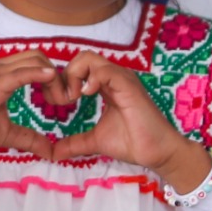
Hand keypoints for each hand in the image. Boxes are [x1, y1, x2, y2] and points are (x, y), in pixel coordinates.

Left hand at [45, 54, 211, 188]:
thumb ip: (75, 143)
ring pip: (89, 58)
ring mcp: (121, 78)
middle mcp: (114, 77)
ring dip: (74, 76)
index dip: (63, 80)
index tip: (57, 102)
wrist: (156, 152)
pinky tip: (86, 96)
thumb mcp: (95, 141)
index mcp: (106, 85)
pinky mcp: (128, 85)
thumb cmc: (132, 143)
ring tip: (73, 98)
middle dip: (65, 75)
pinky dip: (90, 79)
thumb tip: (54, 153)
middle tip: (63, 100)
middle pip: (81, 57)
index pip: (79, 67)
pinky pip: (105, 70)